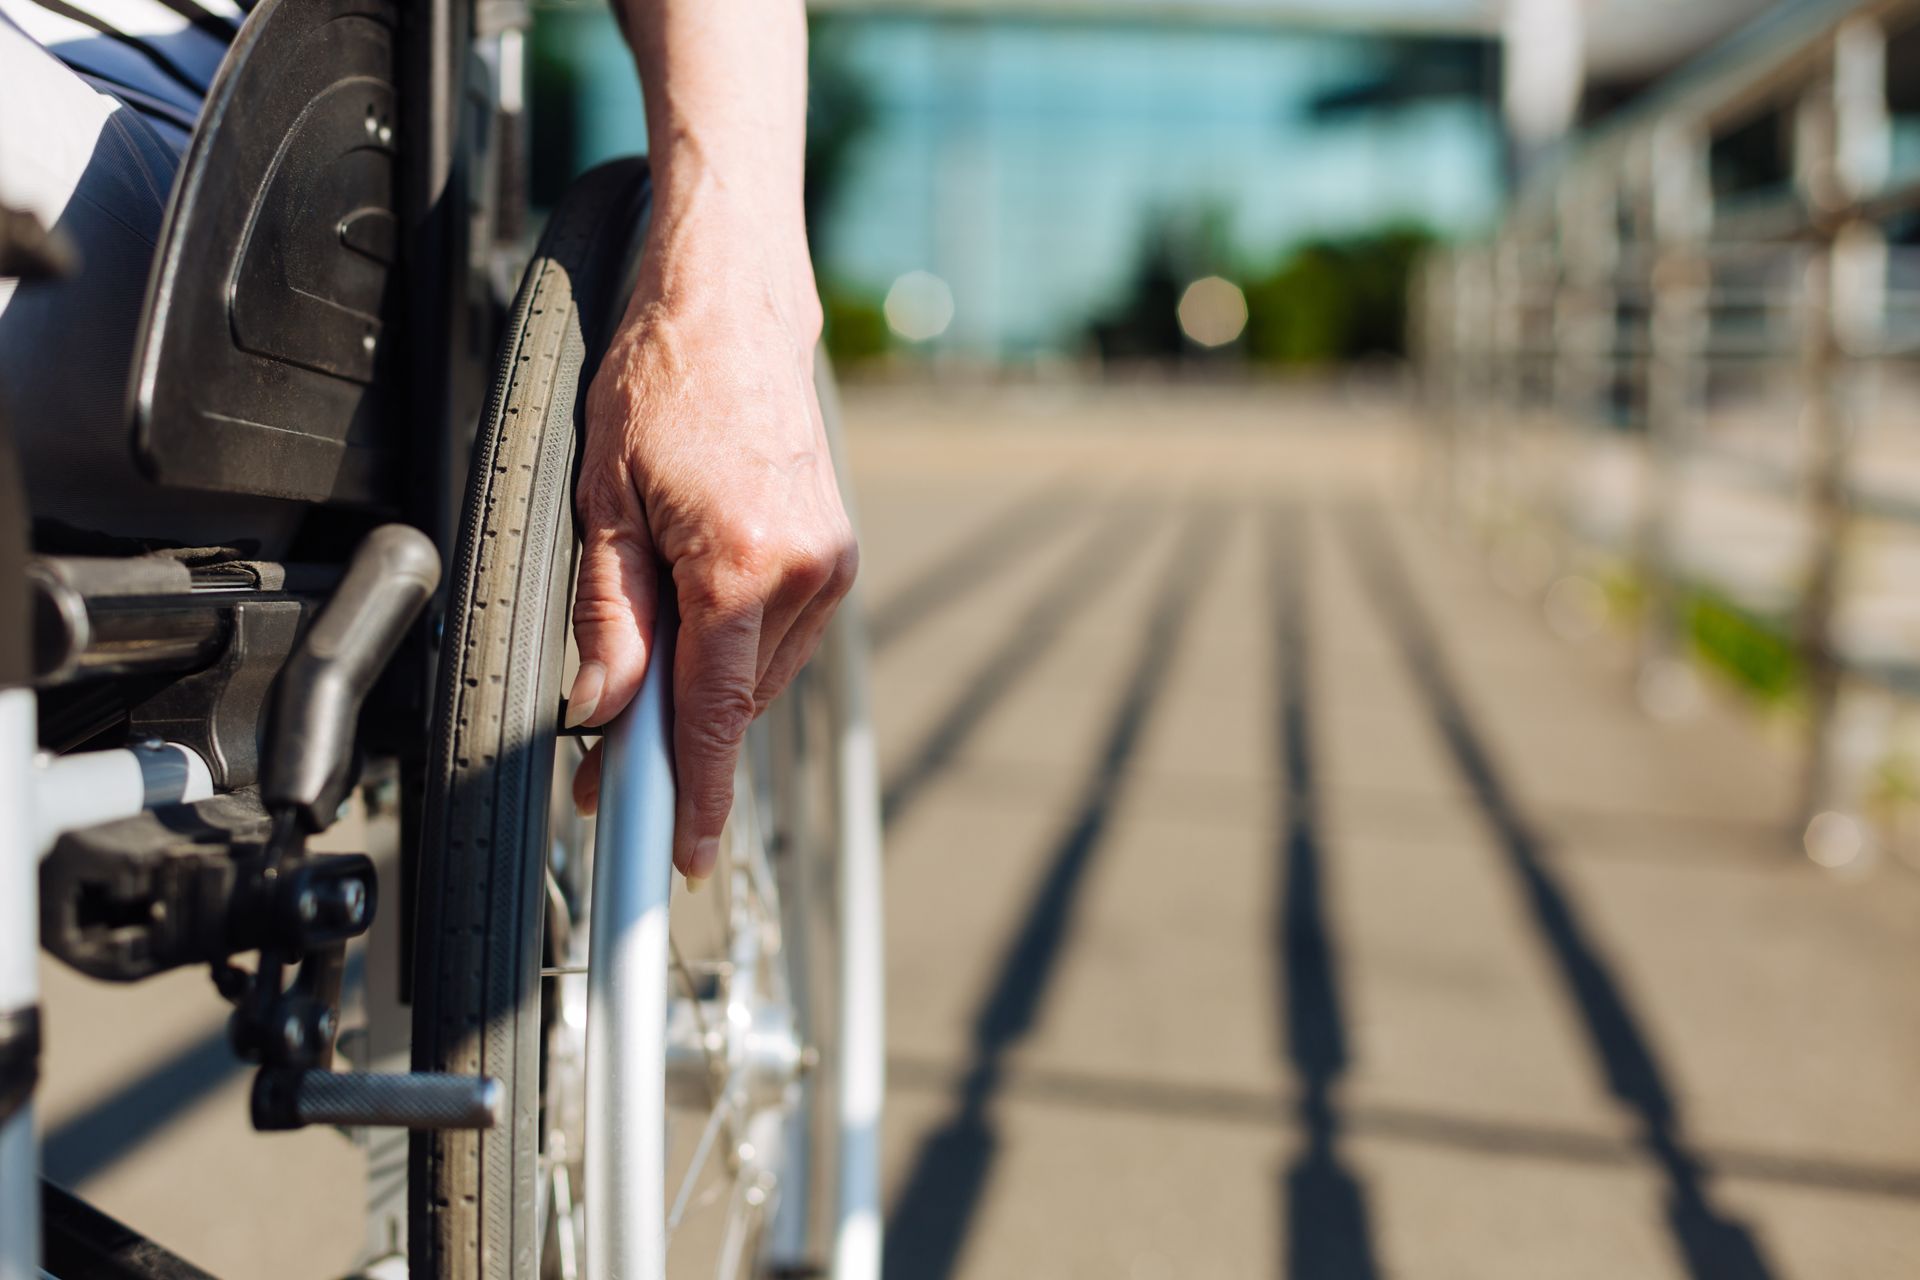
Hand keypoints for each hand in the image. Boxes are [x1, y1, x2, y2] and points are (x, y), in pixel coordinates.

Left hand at [566, 228, 854, 884]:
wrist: (734, 307)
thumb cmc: (662, 382)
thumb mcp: (604, 500)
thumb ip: (608, 615)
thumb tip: (600, 705)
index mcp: (741, 563)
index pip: (713, 714)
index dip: (696, 795)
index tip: (684, 856)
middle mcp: (803, 572)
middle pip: (733, 702)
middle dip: (675, 743)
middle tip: (607, 767)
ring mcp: (829, 563)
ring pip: (757, 675)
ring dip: (705, 694)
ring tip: (643, 669)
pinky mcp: (836, 553)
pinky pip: (779, 638)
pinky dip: (734, 653)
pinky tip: (695, 625)